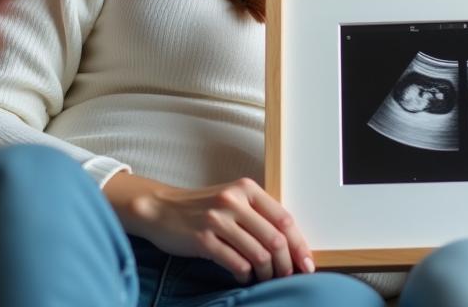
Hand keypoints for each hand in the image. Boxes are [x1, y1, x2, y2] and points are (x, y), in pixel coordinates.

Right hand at [114, 174, 313, 282]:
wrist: (160, 209)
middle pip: (274, 239)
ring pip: (258, 254)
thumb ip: (258, 214)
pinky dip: (244, 275)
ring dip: (266, 272)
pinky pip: (235, 263)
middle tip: (287, 276)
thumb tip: (289, 244)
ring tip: (264, 278)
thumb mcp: (233, 200)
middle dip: (286, 263)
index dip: (299, 244)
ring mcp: (217, 220)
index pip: (284, 219)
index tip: (307, 263)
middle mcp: (234, 201)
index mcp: (247, 189)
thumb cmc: (202, 207)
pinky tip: (244, 277)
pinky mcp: (202, 240)